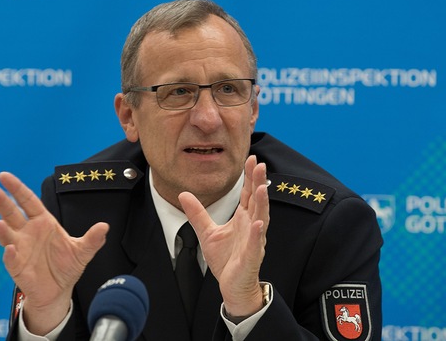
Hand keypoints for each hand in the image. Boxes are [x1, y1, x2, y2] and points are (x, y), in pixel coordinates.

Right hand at [0, 172, 108, 334]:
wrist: (59, 291)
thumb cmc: (66, 266)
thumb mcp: (82, 251)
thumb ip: (92, 240)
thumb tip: (105, 227)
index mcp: (43, 222)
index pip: (28, 201)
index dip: (17, 189)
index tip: (4, 176)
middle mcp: (28, 232)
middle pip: (12, 214)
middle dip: (2, 202)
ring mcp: (20, 249)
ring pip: (8, 235)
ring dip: (3, 230)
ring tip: (0, 222)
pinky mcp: (17, 267)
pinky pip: (11, 259)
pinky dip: (9, 254)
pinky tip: (10, 249)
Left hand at [178, 155, 268, 318]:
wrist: (232, 286)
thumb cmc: (225, 260)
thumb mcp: (207, 232)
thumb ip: (197, 213)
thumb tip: (183, 194)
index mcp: (242, 218)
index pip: (247, 193)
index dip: (250, 177)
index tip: (252, 158)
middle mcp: (251, 226)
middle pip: (256, 200)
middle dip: (258, 182)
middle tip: (259, 164)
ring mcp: (254, 240)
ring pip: (260, 218)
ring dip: (262, 203)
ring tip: (262, 187)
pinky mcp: (251, 256)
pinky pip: (255, 243)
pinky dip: (257, 233)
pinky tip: (258, 223)